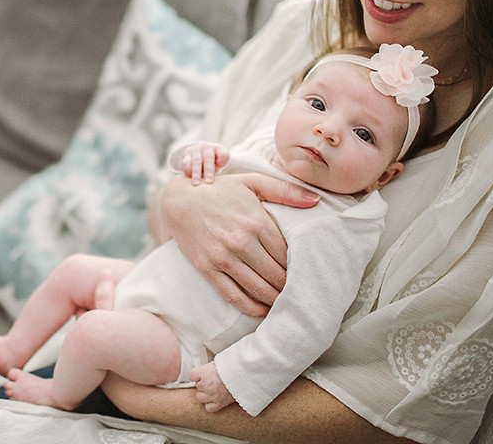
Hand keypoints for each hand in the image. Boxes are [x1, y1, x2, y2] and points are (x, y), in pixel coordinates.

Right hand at [160, 172, 317, 315]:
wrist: (177, 199)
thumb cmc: (218, 189)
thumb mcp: (252, 182)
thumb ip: (285, 190)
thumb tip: (315, 201)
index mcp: (256, 221)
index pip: (287, 254)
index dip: (299, 266)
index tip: (305, 272)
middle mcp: (241, 241)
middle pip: (276, 274)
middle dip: (290, 285)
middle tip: (299, 290)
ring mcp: (223, 257)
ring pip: (259, 289)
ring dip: (275, 299)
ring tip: (285, 301)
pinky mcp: (207, 268)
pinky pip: (233, 296)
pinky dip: (251, 308)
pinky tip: (262, 310)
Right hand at [179, 143, 229, 184]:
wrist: (199, 155)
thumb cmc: (213, 163)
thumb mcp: (220, 163)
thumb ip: (222, 165)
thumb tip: (219, 170)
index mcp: (219, 149)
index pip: (223, 154)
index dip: (222, 160)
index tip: (220, 166)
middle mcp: (207, 148)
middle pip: (208, 158)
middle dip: (208, 170)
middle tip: (209, 181)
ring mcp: (196, 150)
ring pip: (196, 160)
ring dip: (196, 172)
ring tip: (196, 183)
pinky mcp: (187, 154)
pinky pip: (186, 161)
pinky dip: (187, 169)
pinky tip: (188, 176)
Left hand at [189, 362, 233, 412]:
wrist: (244, 375)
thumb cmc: (231, 367)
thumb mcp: (217, 363)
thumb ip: (208, 369)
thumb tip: (203, 372)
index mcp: (204, 372)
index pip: (191, 375)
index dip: (197, 375)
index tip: (203, 374)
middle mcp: (206, 384)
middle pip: (197, 386)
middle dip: (203, 384)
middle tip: (214, 381)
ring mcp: (212, 395)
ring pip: (200, 397)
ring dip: (205, 394)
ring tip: (214, 390)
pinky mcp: (219, 403)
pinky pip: (208, 408)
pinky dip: (211, 405)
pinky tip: (216, 399)